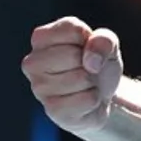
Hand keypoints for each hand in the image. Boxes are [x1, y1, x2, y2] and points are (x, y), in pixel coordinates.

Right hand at [22, 16, 123, 134]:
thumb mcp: (107, 44)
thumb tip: (91, 60)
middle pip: (73, 55)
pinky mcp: (52, 110)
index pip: (72, 29)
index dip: (88, 39)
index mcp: (42, 38)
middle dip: (89, 62)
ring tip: (84, 84)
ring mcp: (39, 88)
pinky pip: (88, 99)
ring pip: (82, 78)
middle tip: (85, 68)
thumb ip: (104, 40)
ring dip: (92, 82)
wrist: (100, 96)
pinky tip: (83, 98)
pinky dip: (95, 99)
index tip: (85, 47)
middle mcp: (32, 62)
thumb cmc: (97, 63)